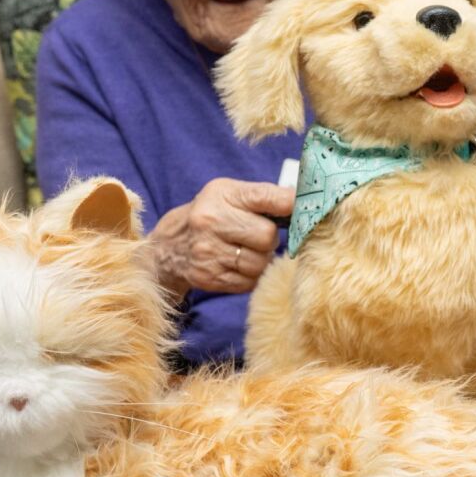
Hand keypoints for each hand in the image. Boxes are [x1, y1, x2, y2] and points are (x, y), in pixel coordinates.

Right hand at [149, 179, 293, 296]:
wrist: (170, 247)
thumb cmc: (211, 215)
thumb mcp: (229, 194)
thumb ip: (264, 196)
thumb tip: (304, 201)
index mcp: (222, 195)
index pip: (265, 197)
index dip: (290, 204)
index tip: (304, 209)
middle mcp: (212, 222)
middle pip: (267, 236)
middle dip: (269, 239)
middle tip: (258, 236)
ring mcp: (209, 252)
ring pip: (260, 262)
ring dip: (261, 259)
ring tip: (246, 250)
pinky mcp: (209, 277)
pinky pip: (249, 282)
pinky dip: (250, 276)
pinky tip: (237, 265)